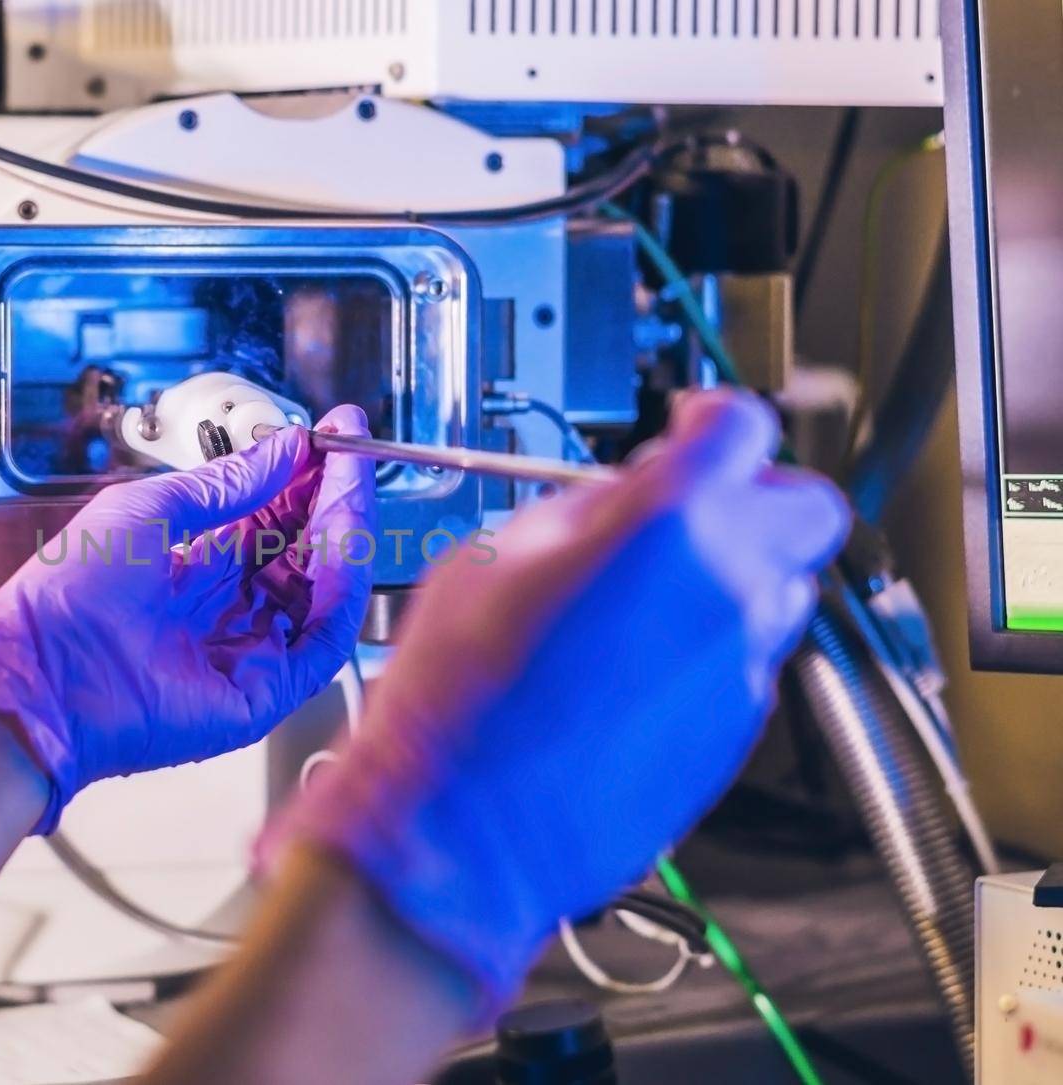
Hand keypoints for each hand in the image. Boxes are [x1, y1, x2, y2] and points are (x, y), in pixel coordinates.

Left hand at [0, 405, 375, 831]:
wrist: (38, 670)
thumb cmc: (64, 596)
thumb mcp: (149, 509)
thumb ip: (226, 483)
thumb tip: (282, 450)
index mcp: (191, 572)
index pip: (271, 524)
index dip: (303, 480)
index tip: (330, 438)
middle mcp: (223, 614)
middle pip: (304, 556)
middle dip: (331, 499)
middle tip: (351, 452)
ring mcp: (245, 656)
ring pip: (321, 597)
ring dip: (343, 535)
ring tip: (350, 484)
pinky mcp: (260, 696)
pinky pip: (320, 644)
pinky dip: (340, 593)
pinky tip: (341, 541)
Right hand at [263, 391, 850, 1011]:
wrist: (466, 826)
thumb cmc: (459, 697)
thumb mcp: (491, 554)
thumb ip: (583, 508)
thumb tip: (627, 494)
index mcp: (665, 520)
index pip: (742, 427)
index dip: (710, 421)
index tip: (685, 434)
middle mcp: (727, 586)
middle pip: (806, 508)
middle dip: (756, 498)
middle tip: (689, 511)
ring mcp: (742, 664)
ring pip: (783, 588)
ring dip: (733, 575)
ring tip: (649, 600)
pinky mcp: (738, 729)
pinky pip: (748, 660)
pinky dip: (710, 647)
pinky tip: (634, 671)